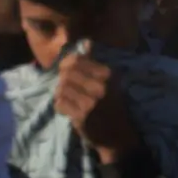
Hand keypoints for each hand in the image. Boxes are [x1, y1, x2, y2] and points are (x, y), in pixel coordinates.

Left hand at [56, 50, 140, 164]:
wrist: (117, 135)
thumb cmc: (112, 105)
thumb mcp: (109, 81)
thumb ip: (95, 63)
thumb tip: (87, 42)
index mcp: (108, 75)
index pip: (77, 61)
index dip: (67, 64)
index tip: (67, 71)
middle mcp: (100, 87)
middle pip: (67, 74)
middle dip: (63, 79)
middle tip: (67, 86)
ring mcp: (90, 102)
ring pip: (61, 88)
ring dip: (61, 93)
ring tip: (68, 97)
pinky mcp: (80, 116)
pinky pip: (60, 103)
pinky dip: (60, 104)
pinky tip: (68, 107)